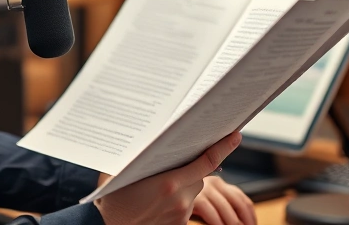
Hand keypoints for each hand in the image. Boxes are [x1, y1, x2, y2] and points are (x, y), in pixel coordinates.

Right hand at [94, 130, 241, 224]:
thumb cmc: (112, 197)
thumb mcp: (124, 170)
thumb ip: (144, 156)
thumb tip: (154, 134)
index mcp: (169, 182)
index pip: (206, 162)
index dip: (224, 147)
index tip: (236, 135)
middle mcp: (180, 199)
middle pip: (198, 175)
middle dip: (189, 167)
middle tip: (170, 163)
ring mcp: (181, 214)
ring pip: (191, 191)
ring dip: (181, 185)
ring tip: (155, 188)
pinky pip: (184, 206)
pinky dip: (175, 201)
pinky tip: (155, 202)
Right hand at [191, 176, 256, 224]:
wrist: (163, 202)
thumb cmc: (188, 207)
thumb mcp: (208, 205)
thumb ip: (223, 209)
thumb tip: (242, 223)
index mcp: (219, 184)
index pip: (244, 201)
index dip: (252, 217)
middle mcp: (214, 183)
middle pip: (239, 203)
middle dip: (246, 221)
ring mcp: (204, 189)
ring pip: (227, 210)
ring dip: (233, 224)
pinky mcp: (196, 198)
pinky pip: (213, 216)